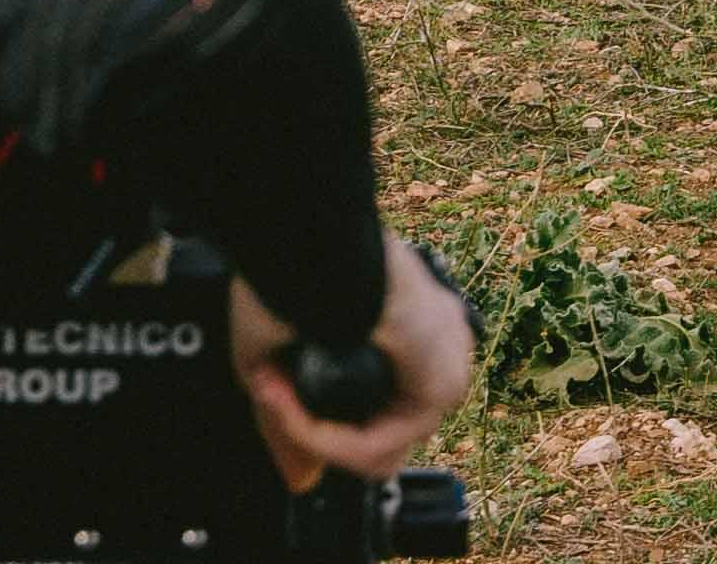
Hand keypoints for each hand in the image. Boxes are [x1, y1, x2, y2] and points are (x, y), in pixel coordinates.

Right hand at [231, 236, 475, 494]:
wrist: (309, 235)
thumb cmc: (291, 268)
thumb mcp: (278, 355)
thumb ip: (293, 423)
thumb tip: (302, 482)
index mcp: (412, 326)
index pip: (377, 407)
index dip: (321, 417)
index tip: (274, 391)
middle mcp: (437, 348)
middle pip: (378, 437)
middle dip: (315, 426)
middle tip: (271, 389)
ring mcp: (445, 367)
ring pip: (373, 449)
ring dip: (311, 432)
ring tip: (274, 391)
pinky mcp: (440, 387)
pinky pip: (377, 445)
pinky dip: (325, 437)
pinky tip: (295, 408)